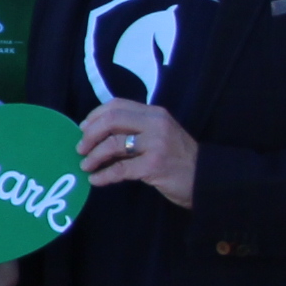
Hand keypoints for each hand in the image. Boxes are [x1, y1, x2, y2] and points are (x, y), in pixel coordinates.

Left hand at [79, 100, 198, 209]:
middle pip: (111, 120)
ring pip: (113, 143)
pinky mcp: (154, 165)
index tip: (83, 129)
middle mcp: (155, 124)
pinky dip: (103, 175)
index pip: (116, 105)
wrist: (205, 179)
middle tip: (80, 149)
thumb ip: (135, 130)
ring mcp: (156, 144)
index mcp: (154, 113)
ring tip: (85, 166)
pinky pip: (120, 169)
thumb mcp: (159, 135)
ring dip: (93, 156)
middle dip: (90, 135)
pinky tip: (95, 180)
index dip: (94, 116)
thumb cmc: (178, 158)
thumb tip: (96, 135)